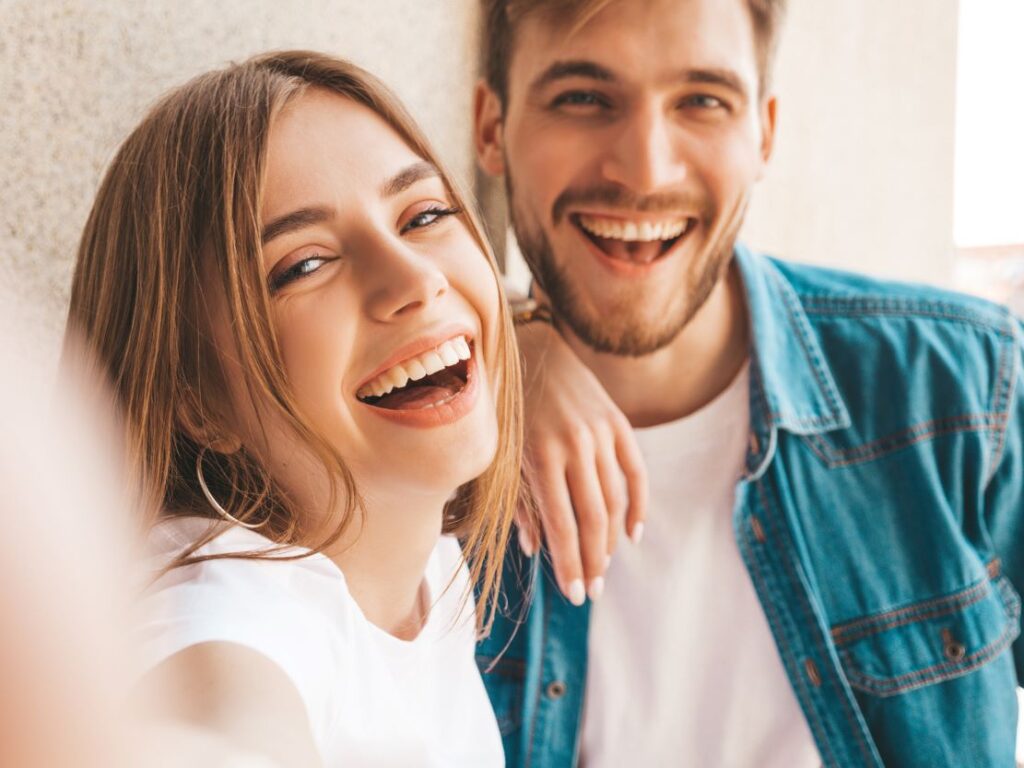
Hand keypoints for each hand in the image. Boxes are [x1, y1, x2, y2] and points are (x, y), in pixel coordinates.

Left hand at [515, 320, 647, 605]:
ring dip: (611, 539)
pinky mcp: (617, 422)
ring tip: (604, 565)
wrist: (531, 347)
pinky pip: (636, 472)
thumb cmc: (506, 408)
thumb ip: (519, 502)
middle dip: (594, 561)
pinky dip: (639, 505)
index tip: (576, 594)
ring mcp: (600, 433)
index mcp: (540, 457)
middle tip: (594, 590)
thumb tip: (536, 550)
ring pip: (616, 500)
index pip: (562, 525)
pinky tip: (633, 533)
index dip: (570, 564)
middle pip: (593, 519)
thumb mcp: (502, 455)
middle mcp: (575, 446)